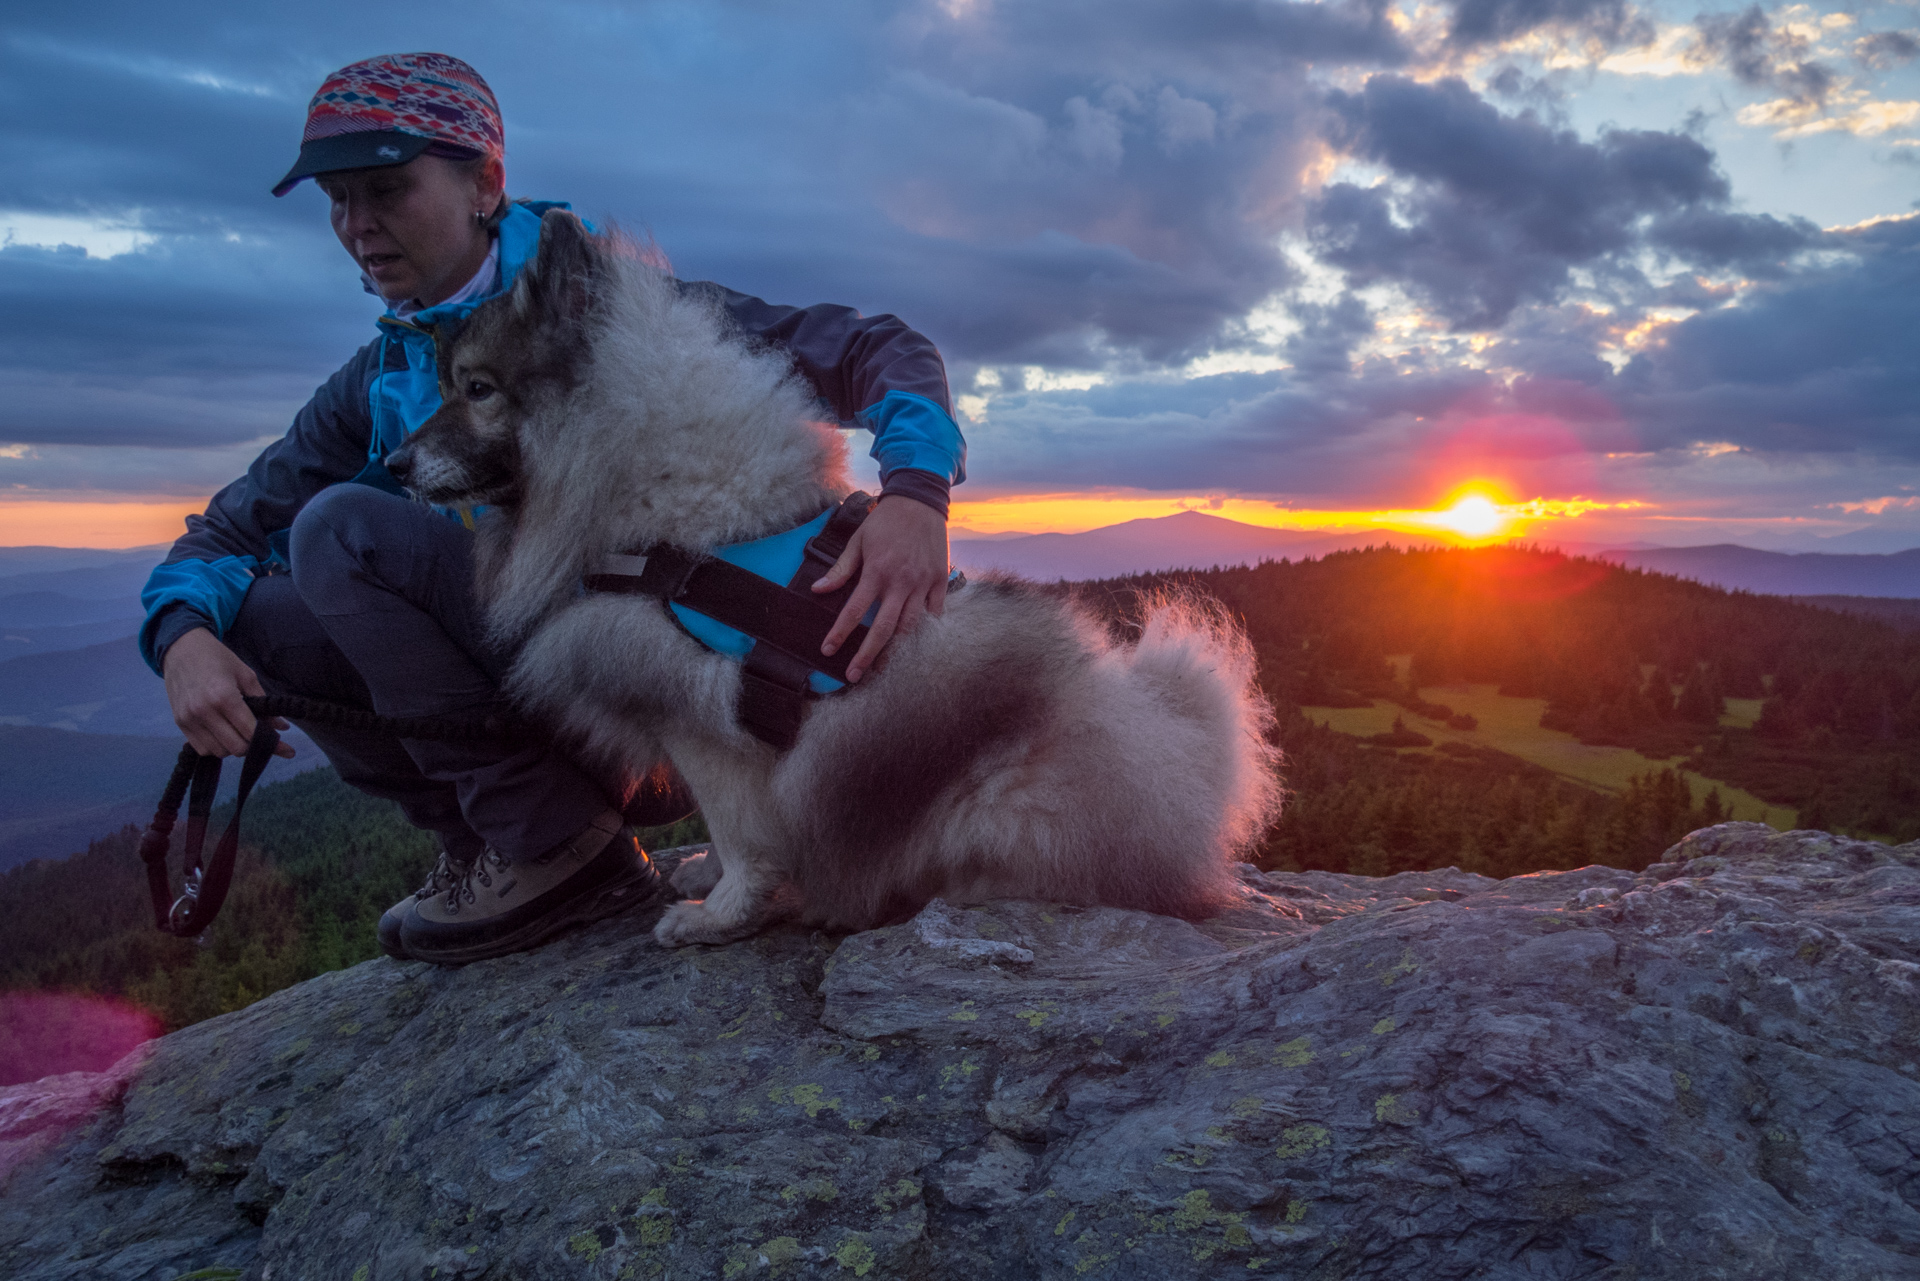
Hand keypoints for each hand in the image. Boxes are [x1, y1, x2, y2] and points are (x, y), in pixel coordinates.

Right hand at [161, 627, 295, 758]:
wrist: (181, 649)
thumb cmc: (217, 658)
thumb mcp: (246, 675)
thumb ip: (263, 703)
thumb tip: (282, 728)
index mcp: (223, 696)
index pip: (250, 732)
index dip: (269, 741)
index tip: (283, 746)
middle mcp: (204, 711)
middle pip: (235, 747)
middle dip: (252, 745)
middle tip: (257, 734)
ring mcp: (188, 719)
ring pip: (218, 752)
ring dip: (233, 747)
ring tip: (238, 731)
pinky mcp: (179, 723)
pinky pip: (202, 749)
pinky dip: (216, 747)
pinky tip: (222, 733)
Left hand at [812, 496, 948, 682]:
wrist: (920, 501)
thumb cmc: (885, 521)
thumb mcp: (858, 541)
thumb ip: (840, 569)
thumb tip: (818, 590)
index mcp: (877, 571)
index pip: (855, 611)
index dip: (840, 633)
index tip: (828, 651)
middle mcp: (901, 582)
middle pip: (884, 629)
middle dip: (868, 655)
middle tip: (854, 675)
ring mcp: (923, 583)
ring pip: (911, 626)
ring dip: (897, 650)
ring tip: (885, 668)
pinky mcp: (940, 580)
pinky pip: (935, 612)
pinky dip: (927, 629)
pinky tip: (917, 644)